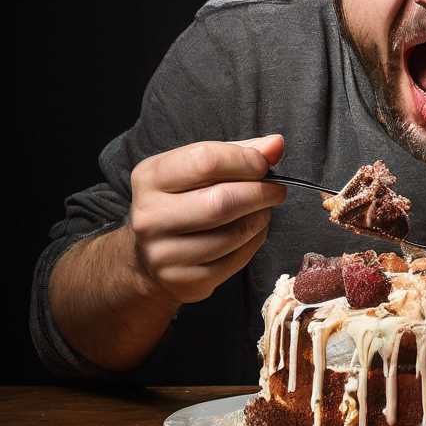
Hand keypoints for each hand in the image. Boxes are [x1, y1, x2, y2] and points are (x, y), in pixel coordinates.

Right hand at [124, 132, 287, 310]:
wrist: (148, 258)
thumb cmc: (180, 203)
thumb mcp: (195, 172)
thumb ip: (234, 154)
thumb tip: (276, 144)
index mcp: (150, 177)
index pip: (205, 160)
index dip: (244, 160)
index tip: (265, 163)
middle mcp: (151, 215)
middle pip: (222, 201)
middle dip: (259, 194)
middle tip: (277, 191)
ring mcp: (165, 253)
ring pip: (233, 234)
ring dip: (260, 220)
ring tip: (263, 212)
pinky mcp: (185, 281)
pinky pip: (236, 261)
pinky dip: (254, 244)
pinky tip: (252, 234)